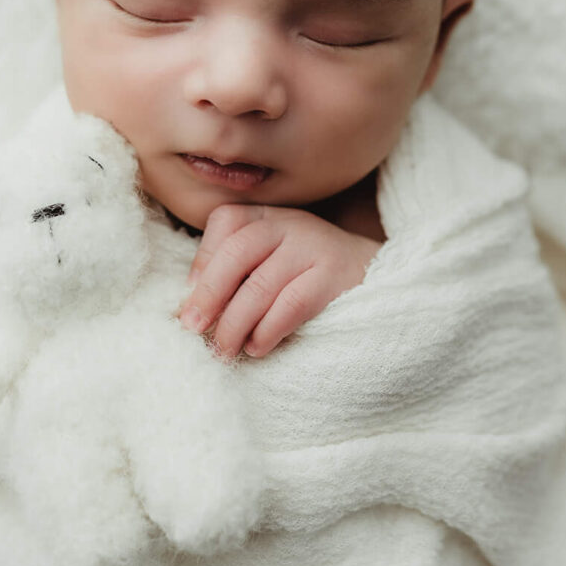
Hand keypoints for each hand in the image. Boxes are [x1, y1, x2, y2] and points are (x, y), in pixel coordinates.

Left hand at [178, 204, 379, 359]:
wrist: (376, 276)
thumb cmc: (308, 275)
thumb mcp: (273, 259)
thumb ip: (238, 272)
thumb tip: (190, 308)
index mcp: (268, 216)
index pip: (226, 221)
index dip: (202, 260)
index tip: (189, 299)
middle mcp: (290, 224)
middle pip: (237, 252)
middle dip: (208, 294)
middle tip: (192, 329)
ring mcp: (314, 247)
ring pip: (261, 285)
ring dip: (234, 323)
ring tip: (223, 349)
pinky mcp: (334, 277)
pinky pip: (291, 305)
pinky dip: (267, 330)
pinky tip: (256, 347)